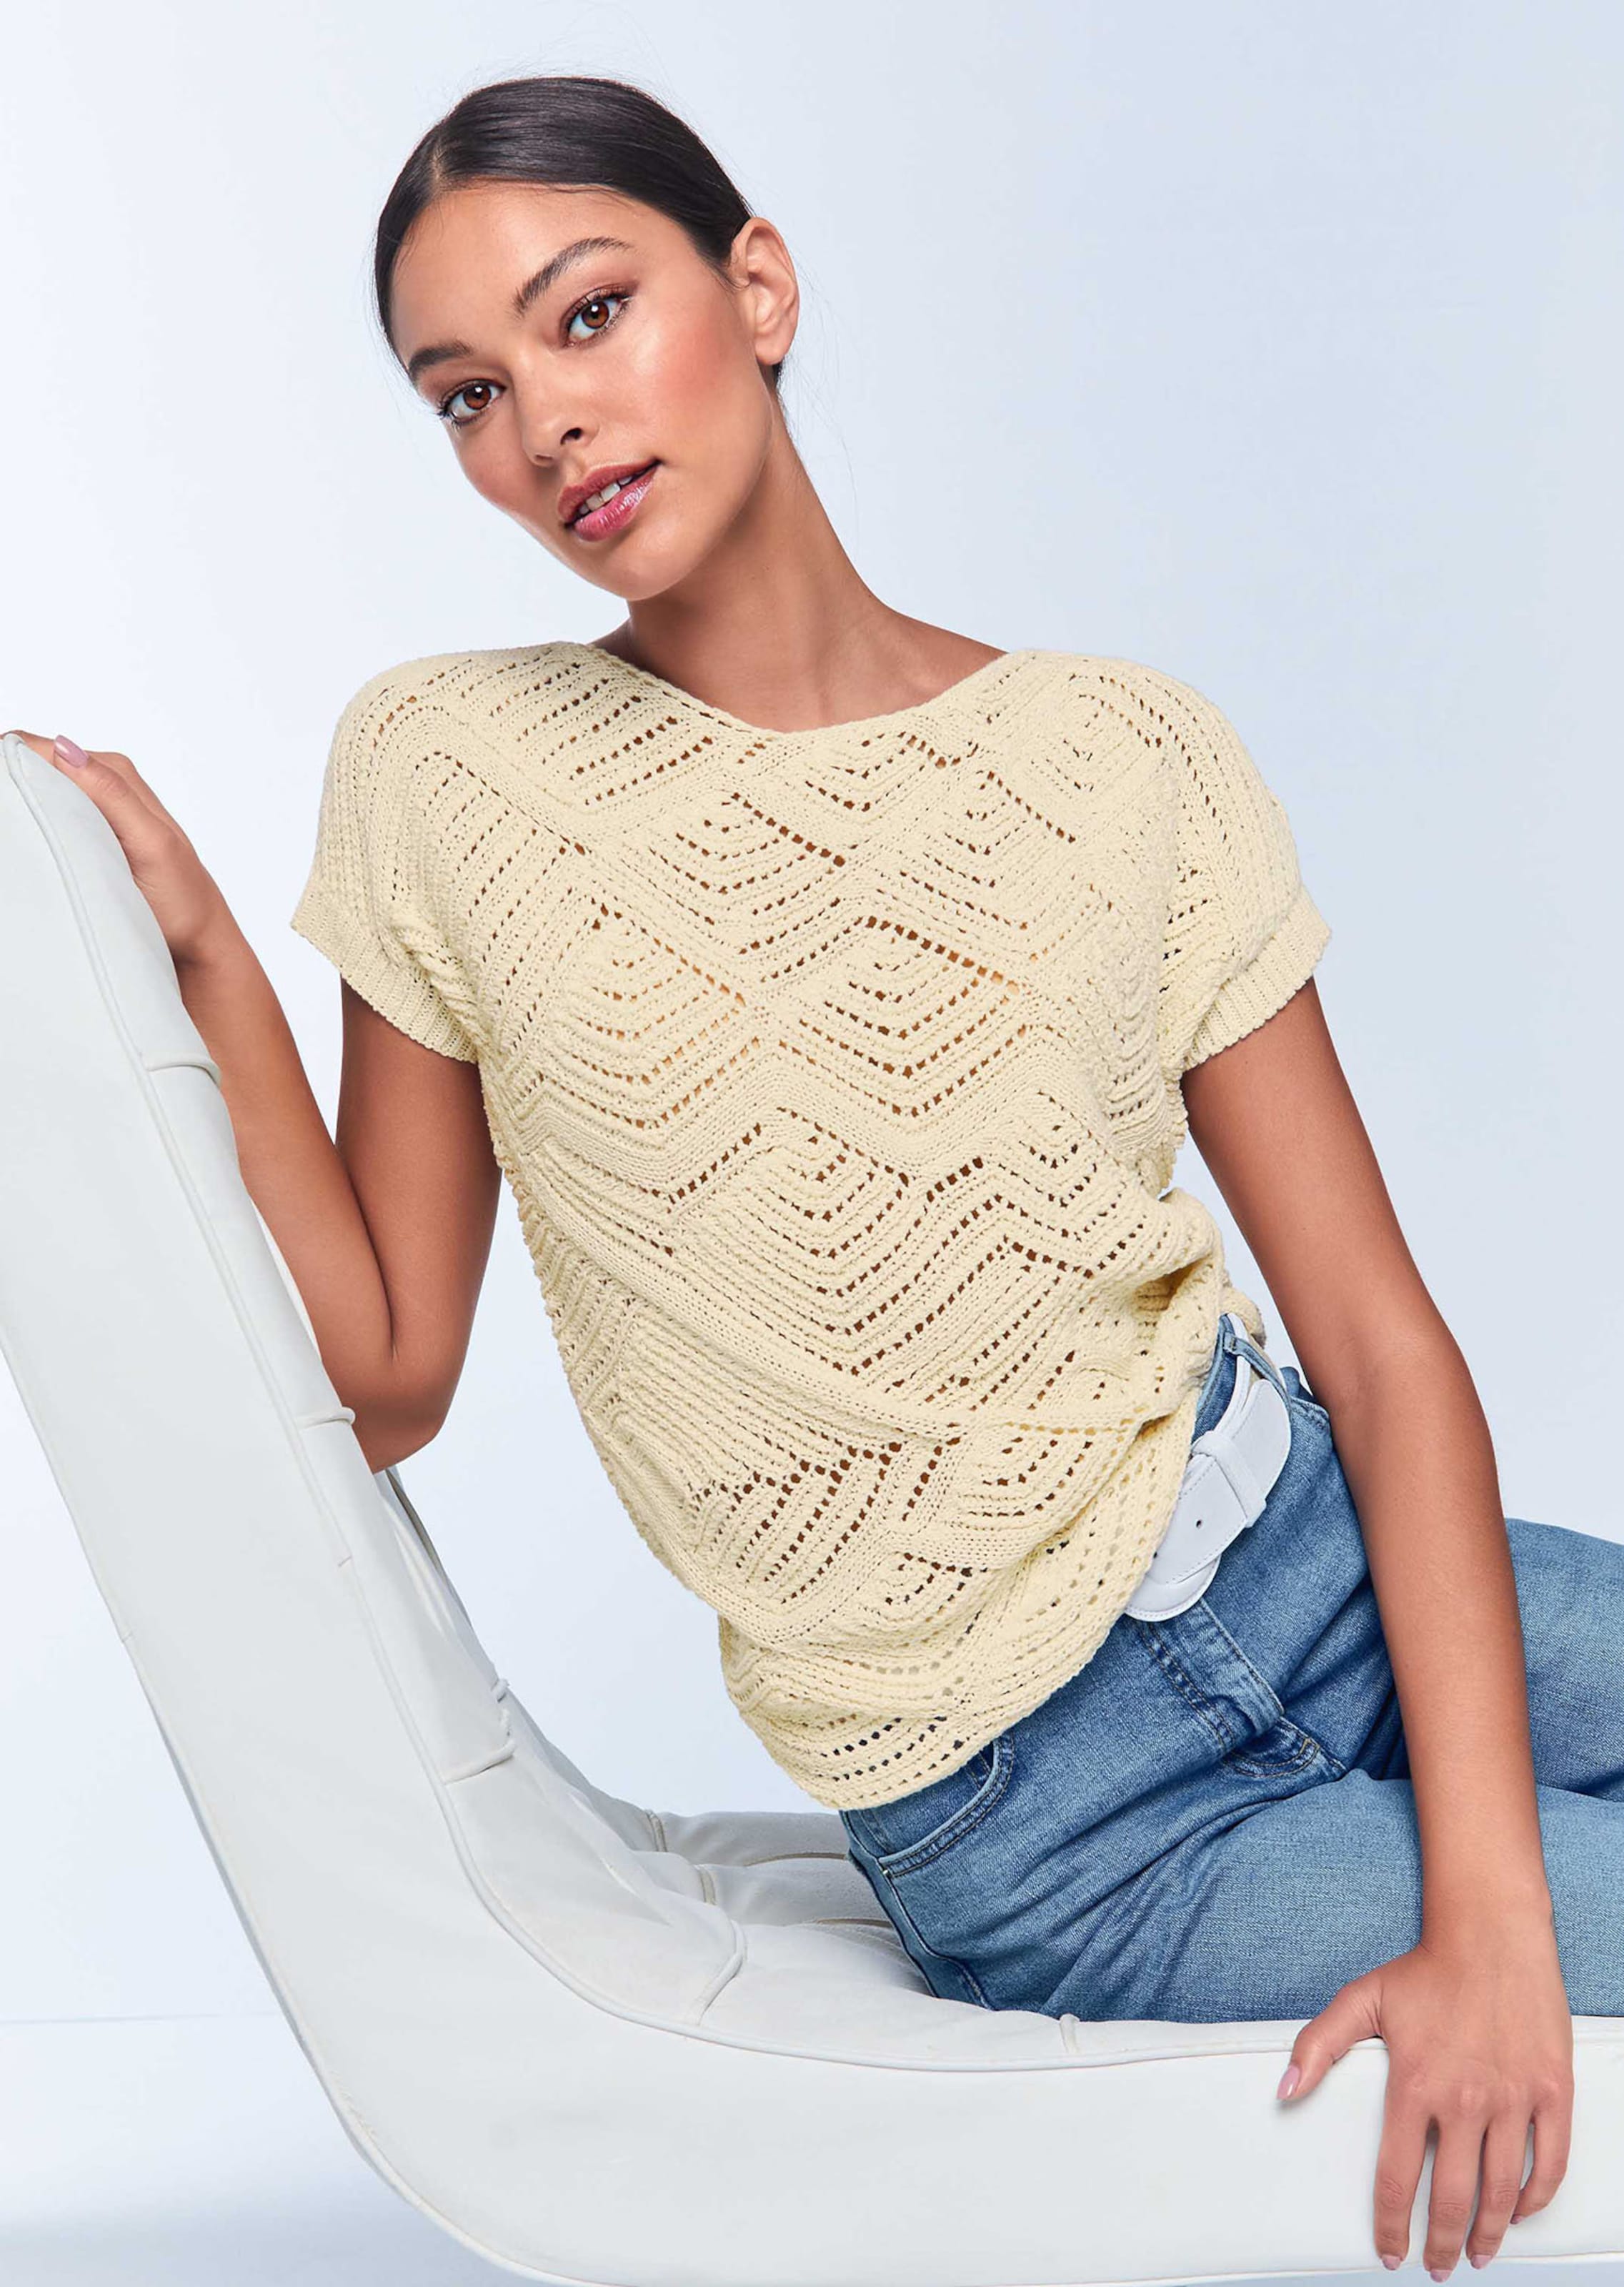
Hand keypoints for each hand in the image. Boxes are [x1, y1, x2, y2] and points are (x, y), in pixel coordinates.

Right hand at [6, 728, 232, 965]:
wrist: (197, 935)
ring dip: (20, 803)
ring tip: (13, 831)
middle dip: (13, 784)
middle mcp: (102, 781)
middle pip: (35, 764)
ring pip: (37, 788)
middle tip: (8, 823)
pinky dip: (33, 821)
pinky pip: (47, 811)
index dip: (12, 764)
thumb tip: (65, 749)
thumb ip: (113, 795)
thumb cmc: (180, 898)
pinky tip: (28, 839)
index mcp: (114, 774)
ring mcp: (93, 806)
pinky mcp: (87, 830)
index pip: (43, 749)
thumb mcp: (151, 844)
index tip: (3, 797)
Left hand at [1277, 1921, 1572, 2274]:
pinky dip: (1535, 2196)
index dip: (1392, 2225)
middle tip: (1436, 2266)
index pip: (1398, 2178)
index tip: (1390, 2251)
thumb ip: (1318, 2046)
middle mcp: (1464, 2099)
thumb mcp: (1361, 1999)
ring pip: (1502, 2190)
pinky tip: (1519, 2211)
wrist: (1492, 1935)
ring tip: (1478, 2256)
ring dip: (1490, 2234)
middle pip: (1453, 2198)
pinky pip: (1548, 2161)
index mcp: (1415, 2085)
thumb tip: (1284, 2090)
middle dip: (1442, 2245)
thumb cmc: (1428, 1968)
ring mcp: (1512, 2097)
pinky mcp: (1552, 2090)